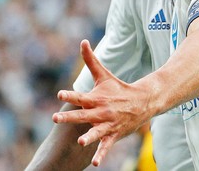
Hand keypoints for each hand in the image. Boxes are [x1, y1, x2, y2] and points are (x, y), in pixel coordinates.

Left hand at [52, 40, 151, 166]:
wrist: (143, 101)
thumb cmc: (118, 88)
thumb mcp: (104, 74)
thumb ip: (90, 60)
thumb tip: (83, 41)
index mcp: (96, 98)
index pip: (80, 96)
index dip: (70, 95)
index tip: (59, 94)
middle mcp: (101, 112)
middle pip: (83, 115)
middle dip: (69, 117)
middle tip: (55, 119)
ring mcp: (108, 124)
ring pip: (96, 132)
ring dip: (88, 137)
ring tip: (80, 141)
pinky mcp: (113, 135)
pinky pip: (106, 146)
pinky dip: (101, 154)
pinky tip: (95, 163)